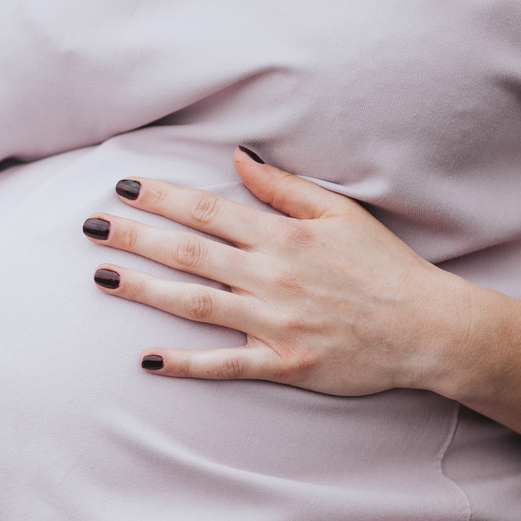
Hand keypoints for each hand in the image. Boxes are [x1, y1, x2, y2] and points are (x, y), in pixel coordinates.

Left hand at [84, 148, 476, 396]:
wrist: (429, 329)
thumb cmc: (385, 267)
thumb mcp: (342, 213)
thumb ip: (285, 187)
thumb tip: (239, 156)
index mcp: (286, 235)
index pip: (209, 211)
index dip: (161, 197)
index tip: (123, 188)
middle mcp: (274, 276)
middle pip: (190, 252)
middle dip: (136, 236)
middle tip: (91, 226)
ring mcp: (276, 322)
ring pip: (197, 303)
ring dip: (145, 290)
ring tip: (102, 277)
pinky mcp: (284, 363)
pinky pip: (225, 365)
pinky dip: (185, 363)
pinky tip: (147, 360)